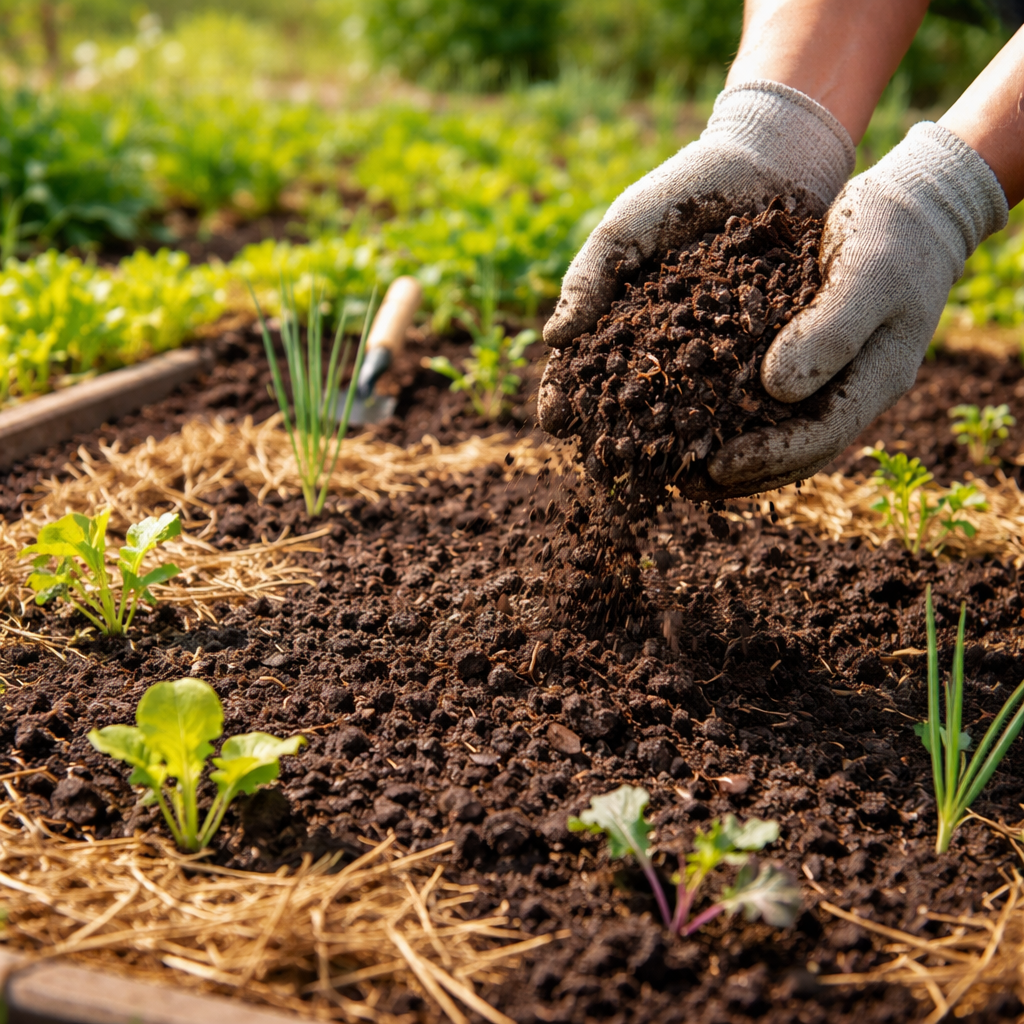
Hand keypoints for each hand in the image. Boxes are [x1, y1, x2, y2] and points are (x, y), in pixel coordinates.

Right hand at [538, 80, 854, 435]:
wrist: (770, 164)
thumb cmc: (684, 190)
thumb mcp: (626, 227)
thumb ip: (588, 278)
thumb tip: (551, 339)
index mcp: (621, 324)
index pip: (581, 368)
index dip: (564, 396)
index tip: (553, 422)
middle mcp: (663, 349)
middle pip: (629, 402)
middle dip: (614, 436)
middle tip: (604, 467)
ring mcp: (713, 356)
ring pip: (684, 409)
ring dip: (669, 443)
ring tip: (659, 472)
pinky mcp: (763, 353)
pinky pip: (744, 393)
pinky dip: (733, 421)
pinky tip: (725, 446)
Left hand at [708, 122, 1007, 495]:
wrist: (917, 207)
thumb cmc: (895, 230)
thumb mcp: (869, 271)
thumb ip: (831, 329)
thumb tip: (777, 388)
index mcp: (879, 377)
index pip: (820, 436)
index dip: (768, 457)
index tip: (715, 468)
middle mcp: (856, 389)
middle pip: (800, 451)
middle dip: (745, 474)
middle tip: (683, 486)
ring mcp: (838, 378)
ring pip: (785, 433)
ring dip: (738, 457)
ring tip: (680, 470)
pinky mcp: (815, 358)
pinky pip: (774, 401)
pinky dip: (737, 416)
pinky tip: (692, 419)